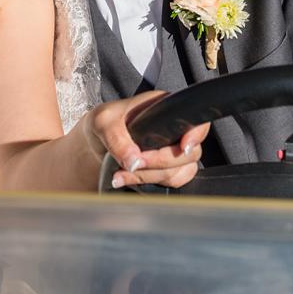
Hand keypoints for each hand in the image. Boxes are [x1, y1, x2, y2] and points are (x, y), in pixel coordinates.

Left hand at [92, 89, 207, 189]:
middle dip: (160, 163)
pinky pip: (172, 183)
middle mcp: (176, 130)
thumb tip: (134, 162)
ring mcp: (174, 152)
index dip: (196, 135)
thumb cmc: (104, 122)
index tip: (184, 147)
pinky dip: (149, 184)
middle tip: (134, 163)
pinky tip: (126, 179)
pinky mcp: (168, 170)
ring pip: (181, 172)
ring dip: (151, 176)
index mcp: (167, 109)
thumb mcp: (103, 122)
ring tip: (122, 173)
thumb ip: (117, 140)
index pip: (196, 121)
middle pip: (190, 154)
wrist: (96, 142)